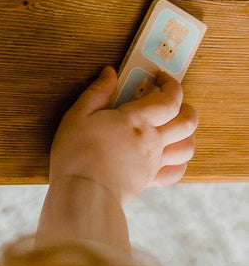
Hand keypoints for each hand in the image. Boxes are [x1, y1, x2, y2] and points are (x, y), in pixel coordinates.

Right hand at [49, 66, 197, 204]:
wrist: (84, 192)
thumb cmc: (77, 151)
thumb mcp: (78, 114)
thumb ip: (97, 92)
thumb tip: (110, 73)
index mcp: (136, 120)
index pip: (169, 99)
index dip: (171, 85)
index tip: (159, 77)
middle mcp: (152, 140)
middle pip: (187, 122)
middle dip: (185, 107)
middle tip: (171, 100)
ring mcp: (154, 162)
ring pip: (187, 146)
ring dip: (187, 133)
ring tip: (174, 126)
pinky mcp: (150, 180)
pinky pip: (177, 171)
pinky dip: (180, 161)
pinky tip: (170, 155)